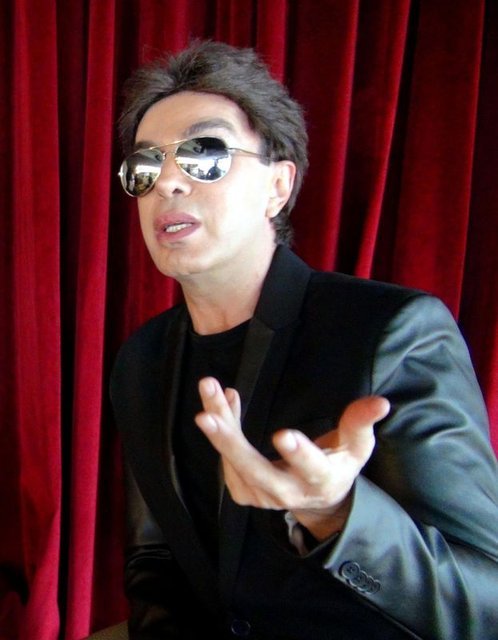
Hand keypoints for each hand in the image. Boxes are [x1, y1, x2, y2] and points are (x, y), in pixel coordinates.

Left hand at [195, 377, 389, 540]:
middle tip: (207, 416)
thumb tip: (381, 402)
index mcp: (319, 480)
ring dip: (220, 421)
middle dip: (230, 442)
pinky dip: (223, 425)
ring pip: (233, 459)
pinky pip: (226, 456)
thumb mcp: (356, 446)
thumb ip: (361, 423)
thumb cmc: (339, 464)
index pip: (311, 468)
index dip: (299, 453)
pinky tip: (222, 401)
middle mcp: (286, 492)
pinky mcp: (242, 490)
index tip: (283, 435)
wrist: (316, 499)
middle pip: (255, 469)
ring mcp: (260, 495)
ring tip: (209, 387)